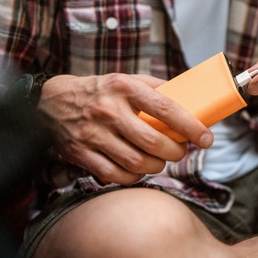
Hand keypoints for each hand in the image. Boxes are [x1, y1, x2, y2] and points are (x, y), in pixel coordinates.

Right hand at [38, 74, 212, 184]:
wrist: (50, 101)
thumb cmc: (100, 91)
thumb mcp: (127, 80)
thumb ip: (158, 89)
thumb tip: (194, 101)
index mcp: (125, 87)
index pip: (166, 109)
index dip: (191, 127)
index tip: (207, 138)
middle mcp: (109, 110)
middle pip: (153, 142)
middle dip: (174, 152)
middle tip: (179, 151)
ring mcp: (93, 134)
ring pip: (136, 163)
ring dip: (156, 167)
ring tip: (160, 161)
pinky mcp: (80, 153)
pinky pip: (115, 175)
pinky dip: (133, 178)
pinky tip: (138, 170)